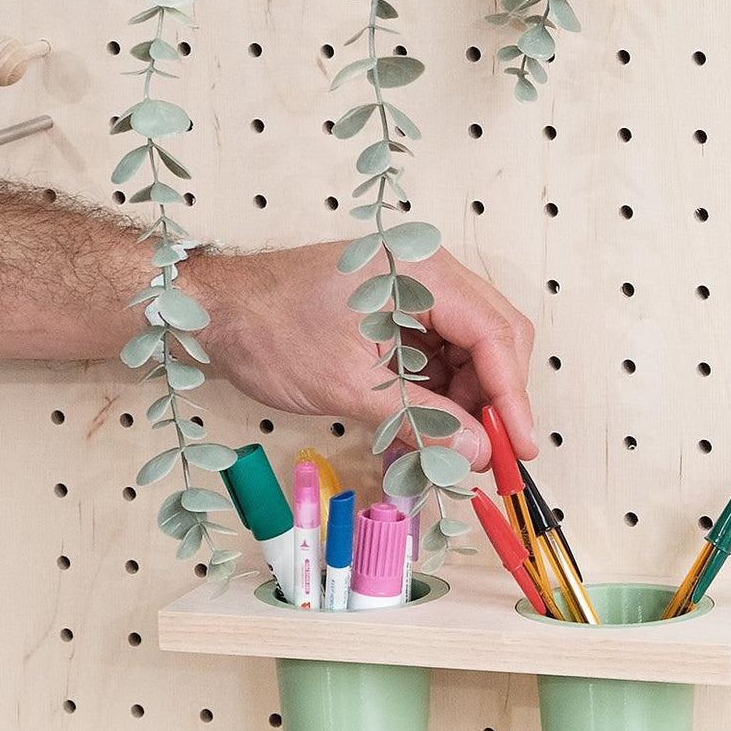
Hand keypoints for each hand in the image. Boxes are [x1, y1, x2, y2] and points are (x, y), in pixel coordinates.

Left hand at [189, 241, 536, 468]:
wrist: (212, 312)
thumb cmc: (268, 331)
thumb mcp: (348, 385)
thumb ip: (419, 420)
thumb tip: (473, 453)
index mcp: (422, 273)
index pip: (496, 336)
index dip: (513, 398)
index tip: (518, 449)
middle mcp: (425, 275)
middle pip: (491, 341)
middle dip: (489, 403)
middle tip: (481, 457)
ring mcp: (410, 294)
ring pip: (464, 355)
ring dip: (458, 406)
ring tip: (439, 453)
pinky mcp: (392, 315)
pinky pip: (432, 358)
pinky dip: (431, 399)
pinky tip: (418, 435)